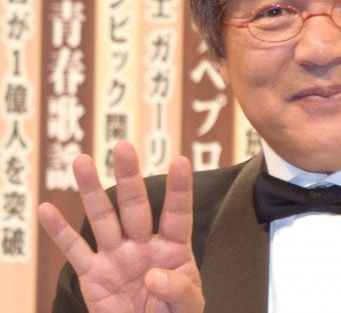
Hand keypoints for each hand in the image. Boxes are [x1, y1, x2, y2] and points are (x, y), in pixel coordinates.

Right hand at [38, 141, 203, 312]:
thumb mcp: (190, 307)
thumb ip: (180, 290)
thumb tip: (154, 275)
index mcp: (174, 248)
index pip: (177, 214)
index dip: (179, 189)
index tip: (180, 160)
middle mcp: (143, 245)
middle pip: (135, 206)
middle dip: (129, 177)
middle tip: (123, 146)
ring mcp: (116, 257)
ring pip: (103, 219)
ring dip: (92, 191)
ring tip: (81, 161)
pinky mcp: (93, 275)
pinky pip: (74, 251)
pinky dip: (59, 232)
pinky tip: (47, 209)